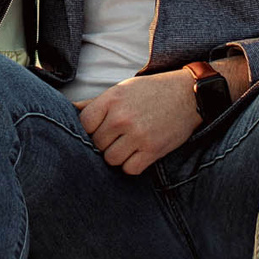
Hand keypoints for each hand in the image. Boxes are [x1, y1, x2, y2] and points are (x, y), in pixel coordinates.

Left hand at [77, 71, 201, 174]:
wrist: (189, 94)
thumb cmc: (152, 91)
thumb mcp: (122, 89)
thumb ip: (96, 103)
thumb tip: (70, 109)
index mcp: (111, 100)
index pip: (83, 125)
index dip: (90, 130)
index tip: (100, 128)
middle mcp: (121, 118)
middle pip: (97, 144)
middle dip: (105, 143)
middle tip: (119, 136)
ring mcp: (137, 135)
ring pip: (111, 159)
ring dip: (118, 155)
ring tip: (129, 144)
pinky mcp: (153, 149)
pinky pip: (130, 169)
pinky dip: (132, 164)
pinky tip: (139, 152)